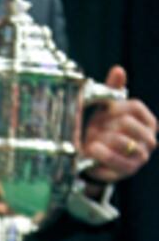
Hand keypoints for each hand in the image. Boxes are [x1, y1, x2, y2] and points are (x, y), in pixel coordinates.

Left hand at [81, 66, 156, 182]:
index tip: (102, 112)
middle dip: (108, 125)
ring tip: (91, 143)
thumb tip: (118, 69)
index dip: (114, 108)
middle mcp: (150, 139)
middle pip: (129, 124)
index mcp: (148, 121)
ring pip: (125, 143)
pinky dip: (102, 157)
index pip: (134, 107)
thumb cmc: (105, 130)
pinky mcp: (128, 171)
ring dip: (104, 141)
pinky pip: (117, 163)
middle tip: (95, 129)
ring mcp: (141, 156)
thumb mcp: (107, 110)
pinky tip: (91, 153)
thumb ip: (113, 90)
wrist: (96, 159)